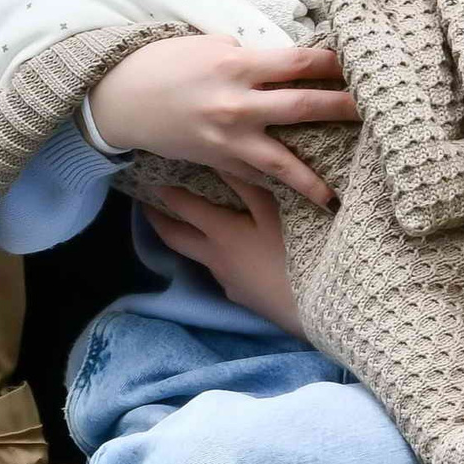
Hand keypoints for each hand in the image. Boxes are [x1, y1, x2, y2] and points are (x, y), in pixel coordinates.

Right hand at [85, 36, 354, 205]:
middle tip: (381, 113)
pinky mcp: (218, 160)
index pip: (300, 62)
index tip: (364, 62)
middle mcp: (238, 103)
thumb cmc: (164, 61)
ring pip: (284, 161)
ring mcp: (229, 137)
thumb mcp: (209, 43)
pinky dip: (277, 188)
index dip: (336, 62)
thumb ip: (250, 55)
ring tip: (341, 192)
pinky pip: (255, 178)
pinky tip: (300, 200)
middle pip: (305, 105)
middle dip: (346, 109)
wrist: (121, 97)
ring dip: (316, 177)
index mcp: (238, 64)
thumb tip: (285, 64)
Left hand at [146, 179, 305, 336]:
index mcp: (220, 233)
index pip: (183, 209)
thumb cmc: (295, 252)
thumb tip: (221, 158)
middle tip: (148, 208)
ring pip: (200, 257)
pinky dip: (221, 258)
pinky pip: (224, 272)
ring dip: (192, 240)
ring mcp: (227, 281)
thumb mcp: (273, 212)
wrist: (316, 306)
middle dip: (159, 222)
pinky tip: (234, 253)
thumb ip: (248, 184)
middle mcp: (215, 258)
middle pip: (176, 239)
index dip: (166, 193)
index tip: (151, 180)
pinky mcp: (243, 296)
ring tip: (194, 225)